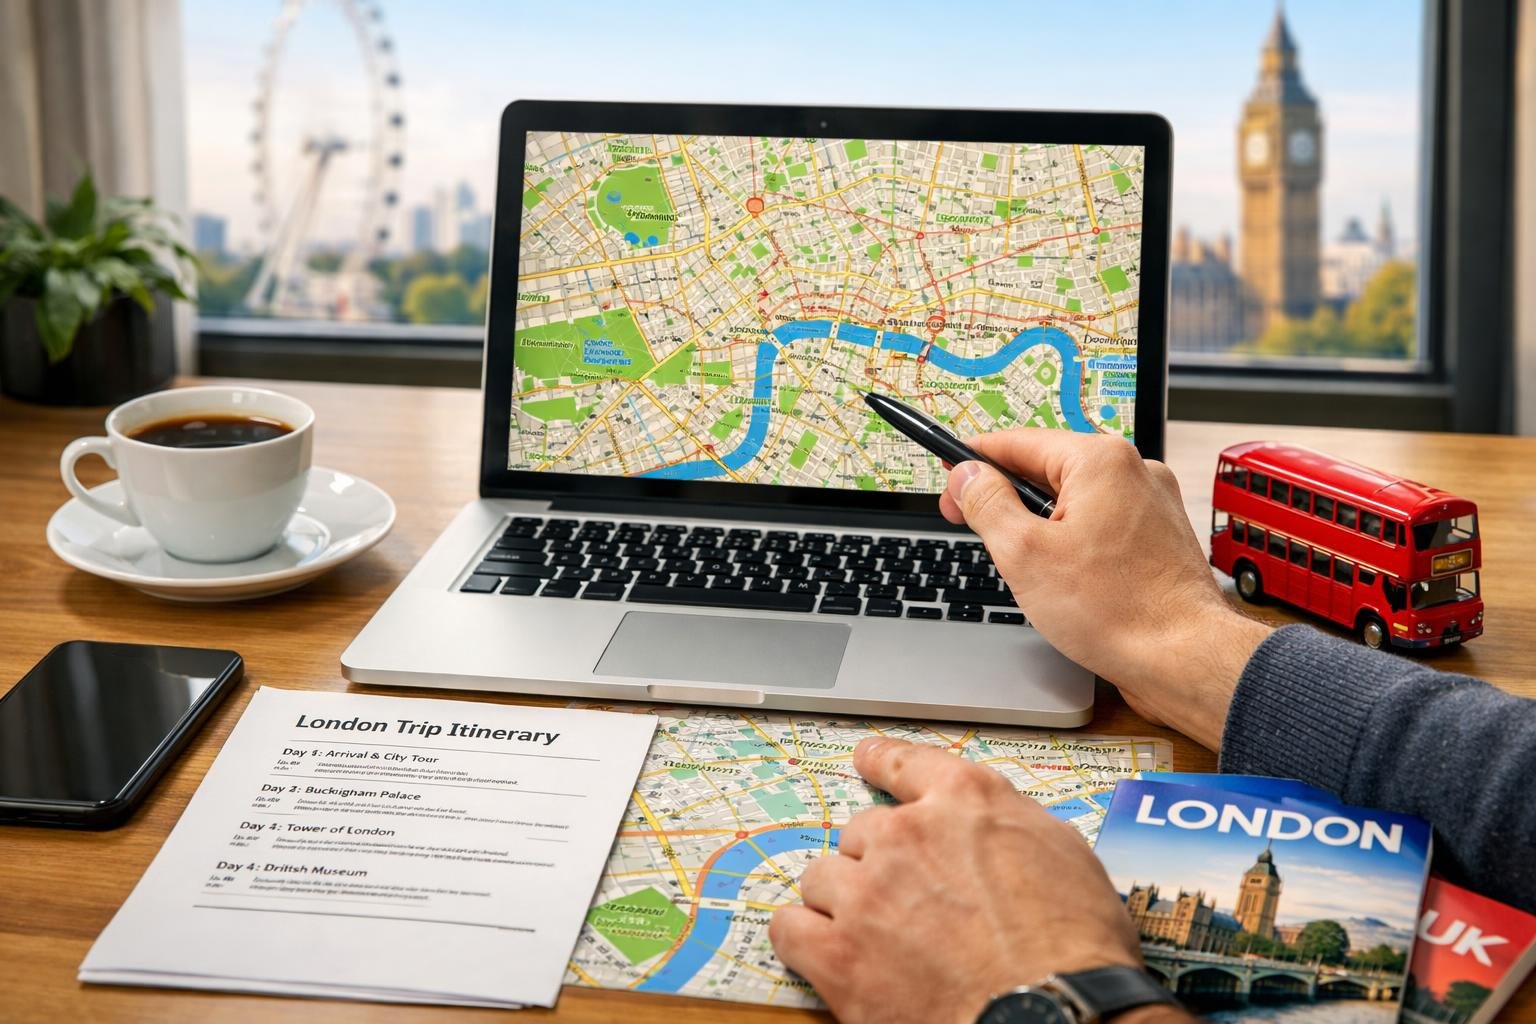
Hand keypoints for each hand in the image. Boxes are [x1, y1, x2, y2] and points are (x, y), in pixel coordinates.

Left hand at [770, 737, 1154, 1023]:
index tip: (865, 757)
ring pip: (822, 876)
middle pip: (860, 831)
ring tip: (871, 933)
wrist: (1056, 1017)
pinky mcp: (840, 955)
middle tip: (905, 900)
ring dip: (841, 900)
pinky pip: (790, 929)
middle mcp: (907, 836)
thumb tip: (991, 829)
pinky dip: (803, 938)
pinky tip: (823, 951)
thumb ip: (1009, 826)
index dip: (880, 760)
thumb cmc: (1076, 949)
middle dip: (878, 862)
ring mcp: (868, 894)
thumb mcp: (1063, 854)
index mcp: (965, 803)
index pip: (906, 764)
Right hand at [939, 430, 1271, 748]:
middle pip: (1049, 468)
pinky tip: (1065, 575)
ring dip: (1043, 523)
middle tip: (971, 523)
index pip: (1019, 443)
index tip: (951, 481)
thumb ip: (988, 503)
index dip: (974, 463)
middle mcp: (1135, 471)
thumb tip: (968, 475)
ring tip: (1024, 563)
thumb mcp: (1024, 552)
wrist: (1183, 658)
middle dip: (1008, 496)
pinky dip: (1075, 540)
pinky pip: (1104, 523)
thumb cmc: (1114, 610)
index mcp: (1101, 461)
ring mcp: (1153, 504)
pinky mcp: (1161, 536)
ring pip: (1076, 499)